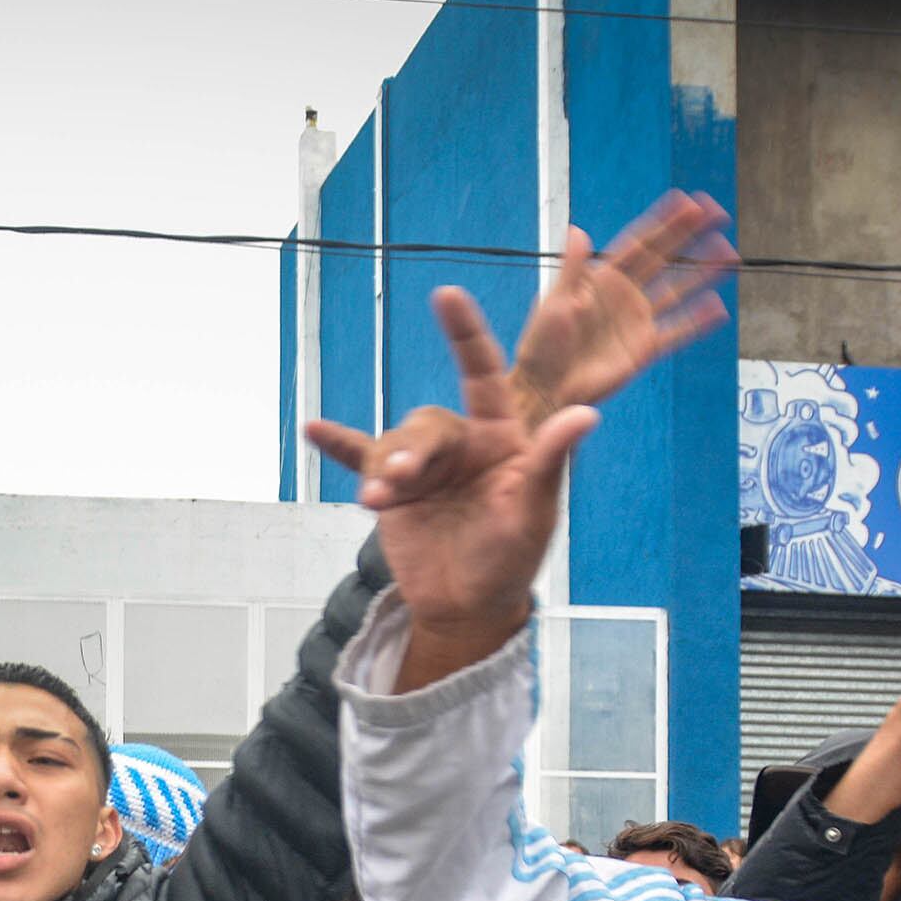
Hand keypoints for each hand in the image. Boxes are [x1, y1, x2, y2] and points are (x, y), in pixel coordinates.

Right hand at [308, 289, 595, 669]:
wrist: (468, 605)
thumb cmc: (511, 558)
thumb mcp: (535, 510)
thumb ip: (551, 458)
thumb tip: (587, 413)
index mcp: (501, 436)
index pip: (483, 374)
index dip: (466, 334)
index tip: (446, 295)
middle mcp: (461, 443)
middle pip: (427, 424)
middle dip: (411, 450)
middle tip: (401, 481)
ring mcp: (423, 466)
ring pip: (393, 447)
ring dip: (383, 471)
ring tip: (377, 501)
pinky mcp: (392, 490)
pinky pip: (361, 458)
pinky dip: (338, 445)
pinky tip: (312, 429)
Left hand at [509, 192, 735, 428]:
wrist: (545, 387)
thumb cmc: (541, 344)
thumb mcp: (554, 301)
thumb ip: (572, 267)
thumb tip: (577, 230)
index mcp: (602, 278)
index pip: (639, 243)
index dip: (663, 222)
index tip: (688, 201)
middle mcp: (624, 295)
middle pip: (664, 258)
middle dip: (689, 235)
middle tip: (717, 213)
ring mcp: (636, 321)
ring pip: (677, 290)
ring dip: (702, 272)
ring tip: (727, 253)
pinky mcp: (644, 349)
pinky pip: (677, 332)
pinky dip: (698, 321)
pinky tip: (718, 307)